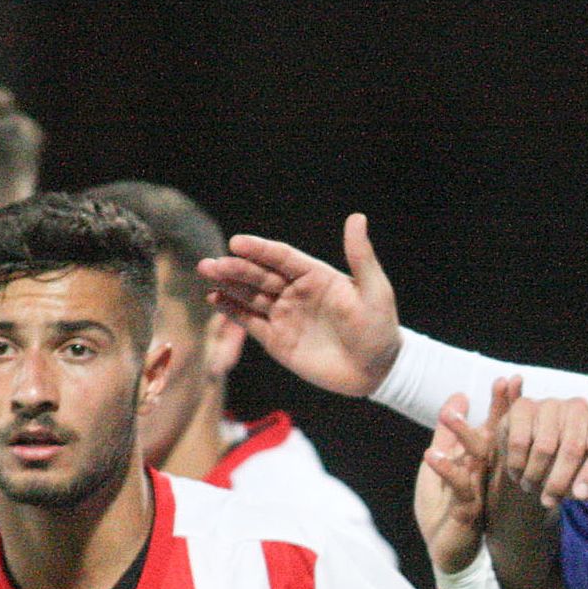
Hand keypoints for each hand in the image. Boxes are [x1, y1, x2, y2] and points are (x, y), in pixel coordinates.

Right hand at [199, 213, 402, 396]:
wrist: (376, 371)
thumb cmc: (380, 328)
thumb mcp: (374, 291)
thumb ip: (360, 256)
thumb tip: (357, 217)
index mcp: (316, 275)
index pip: (282, 257)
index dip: (260, 250)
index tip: (238, 242)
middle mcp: (296, 292)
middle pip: (260, 275)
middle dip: (236, 268)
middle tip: (212, 263)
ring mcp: (284, 315)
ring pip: (250, 296)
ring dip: (228, 284)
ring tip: (207, 273)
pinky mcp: (277, 340)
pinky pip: (250, 322)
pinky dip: (232, 310)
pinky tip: (214, 299)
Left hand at [416, 389, 500, 573]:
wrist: (446, 555)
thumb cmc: (443, 510)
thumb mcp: (438, 465)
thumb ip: (446, 435)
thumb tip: (459, 396)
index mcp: (481, 461)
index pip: (495, 426)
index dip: (503, 403)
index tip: (510, 379)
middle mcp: (486, 473)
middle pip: (497, 435)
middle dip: (502, 408)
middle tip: (507, 382)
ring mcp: (479, 491)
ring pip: (479, 458)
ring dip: (465, 433)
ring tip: (449, 412)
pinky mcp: (468, 511)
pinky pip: (461, 488)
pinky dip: (447, 470)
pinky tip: (431, 455)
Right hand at [489, 385, 587, 512]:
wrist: (537, 455)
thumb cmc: (573, 470)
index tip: (580, 496)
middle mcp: (580, 407)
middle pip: (573, 449)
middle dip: (559, 482)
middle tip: (549, 502)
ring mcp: (552, 404)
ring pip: (544, 447)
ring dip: (535, 476)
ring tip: (532, 486)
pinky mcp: (524, 406)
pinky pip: (520, 441)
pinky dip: (517, 465)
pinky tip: (518, 472)